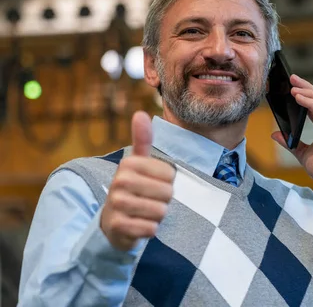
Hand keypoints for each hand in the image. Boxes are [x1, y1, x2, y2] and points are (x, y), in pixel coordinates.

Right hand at [100, 111, 174, 250]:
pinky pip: (150, 228)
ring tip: (144, 212)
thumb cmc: (133, 189)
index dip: (167, 183)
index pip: (170, 175)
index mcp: (128, 164)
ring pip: (160, 211)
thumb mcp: (138, 163)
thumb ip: (142, 140)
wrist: (112, 222)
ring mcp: (117, 204)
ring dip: (157, 215)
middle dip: (163, 200)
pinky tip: (138, 225)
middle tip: (148, 200)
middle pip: (167, 193)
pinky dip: (149, 229)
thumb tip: (140, 113)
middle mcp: (120, 182)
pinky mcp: (118, 226)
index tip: (152, 184)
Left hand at [271, 75, 312, 183]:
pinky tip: (300, 99)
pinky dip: (311, 104)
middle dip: (308, 87)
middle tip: (293, 78)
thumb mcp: (303, 153)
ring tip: (294, 87)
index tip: (294, 86)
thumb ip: (290, 142)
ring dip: (309, 92)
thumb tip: (275, 133)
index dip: (308, 94)